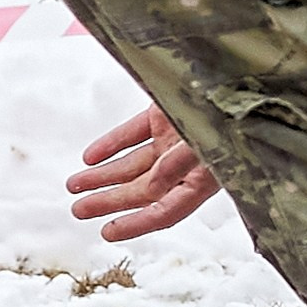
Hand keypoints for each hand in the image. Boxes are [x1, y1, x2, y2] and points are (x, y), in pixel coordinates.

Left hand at [67, 104, 221, 240]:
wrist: (233, 74)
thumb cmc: (229, 114)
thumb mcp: (204, 145)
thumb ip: (177, 166)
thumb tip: (154, 188)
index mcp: (203, 178)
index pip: (166, 211)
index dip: (137, 224)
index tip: (108, 231)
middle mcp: (187, 164)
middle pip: (142, 190)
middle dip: (109, 201)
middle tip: (79, 210)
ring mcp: (174, 140)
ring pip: (132, 164)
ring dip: (102, 176)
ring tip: (74, 185)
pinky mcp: (164, 116)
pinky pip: (131, 135)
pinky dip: (110, 145)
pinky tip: (90, 157)